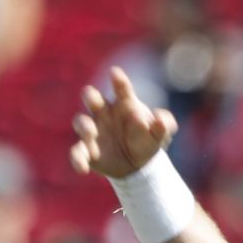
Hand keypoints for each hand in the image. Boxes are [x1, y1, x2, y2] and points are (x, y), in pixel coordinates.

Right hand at [70, 66, 177, 180]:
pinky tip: (82, 169)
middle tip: (92, 98)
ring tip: (91, 134)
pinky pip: (77, 152)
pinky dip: (77, 159)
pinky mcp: (87, 150)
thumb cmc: (148, 140)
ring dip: (85, 127)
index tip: (115, 73)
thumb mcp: (161, 134)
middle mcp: (104, 113)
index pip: (122, 90)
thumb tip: (160, 120)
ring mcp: (93, 130)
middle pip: (92, 98)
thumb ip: (164, 124)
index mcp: (124, 105)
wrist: (139, 166)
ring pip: (81, 122)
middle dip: (91, 97)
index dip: (119, 82)